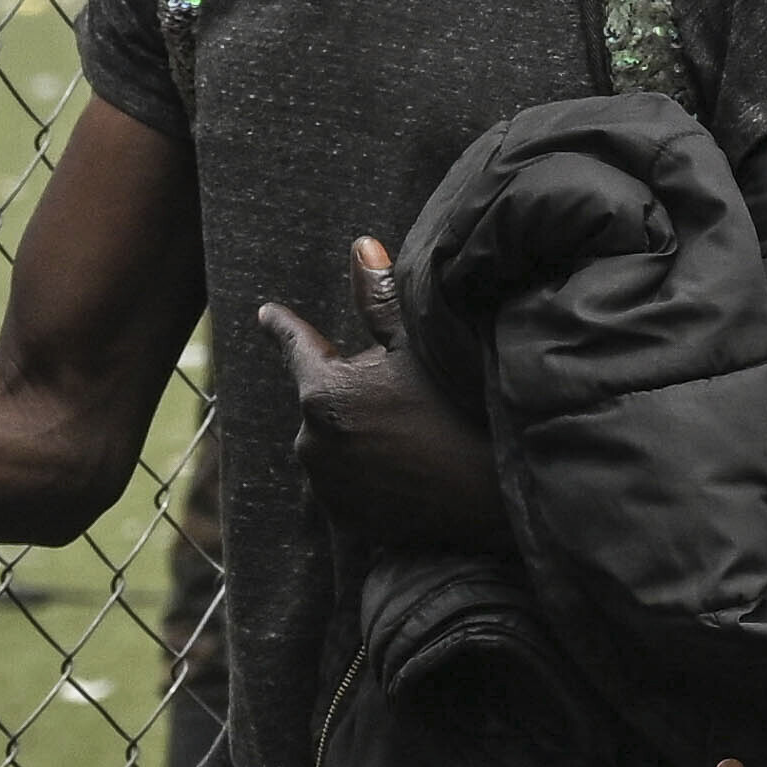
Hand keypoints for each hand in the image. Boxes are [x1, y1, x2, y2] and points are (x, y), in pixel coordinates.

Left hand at [254, 239, 502, 557]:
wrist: (500, 494)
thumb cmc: (464, 409)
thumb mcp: (422, 346)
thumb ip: (381, 297)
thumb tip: (362, 245)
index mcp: (322, 393)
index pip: (296, 347)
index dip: (284, 326)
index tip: (267, 314)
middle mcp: (311, 444)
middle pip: (324, 399)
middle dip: (352, 391)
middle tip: (408, 394)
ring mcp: (327, 487)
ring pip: (335, 441)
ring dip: (358, 432)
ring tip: (415, 434)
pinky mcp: (347, 521)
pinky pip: (347, 481)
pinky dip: (366, 470)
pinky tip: (407, 466)